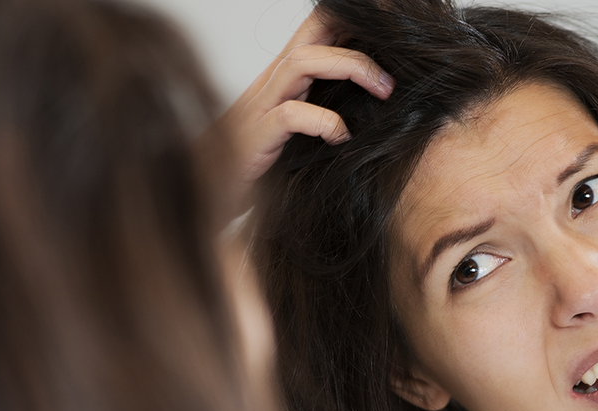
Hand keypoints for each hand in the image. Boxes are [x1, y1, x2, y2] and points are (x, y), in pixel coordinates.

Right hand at [212, 8, 394, 222]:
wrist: (205, 197)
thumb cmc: (253, 168)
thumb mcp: (294, 136)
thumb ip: (321, 115)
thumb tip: (372, 112)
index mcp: (282, 82)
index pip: (316, 34)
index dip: (349, 26)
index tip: (390, 34)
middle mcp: (270, 86)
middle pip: (310, 35)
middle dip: (355, 38)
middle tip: (392, 70)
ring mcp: (259, 108)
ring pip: (302, 63)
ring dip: (349, 68)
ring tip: (383, 90)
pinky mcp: (253, 138)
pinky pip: (290, 115)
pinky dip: (323, 121)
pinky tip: (342, 137)